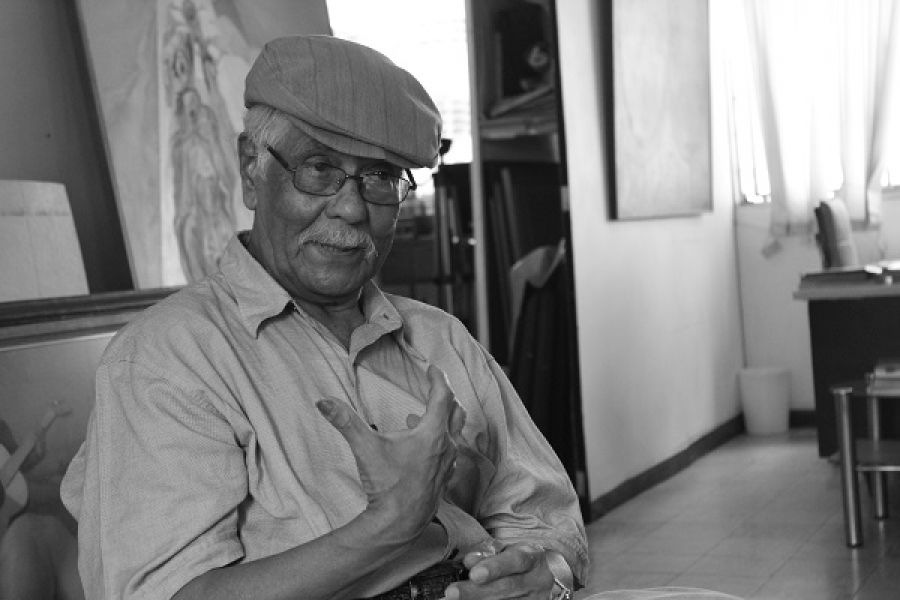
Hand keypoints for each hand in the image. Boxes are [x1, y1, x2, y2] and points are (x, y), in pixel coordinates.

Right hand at [316, 365, 465, 541]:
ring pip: (456, 433)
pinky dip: (441, 441)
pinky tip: (423, 448)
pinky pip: (450, 452)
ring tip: (421, 417)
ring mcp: (448, 463)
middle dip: (446, 395)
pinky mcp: (444, 478)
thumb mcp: (365, 448)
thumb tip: (324, 402)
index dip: (437, 379)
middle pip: (456, 411)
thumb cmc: (387, 485)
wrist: (399, 524)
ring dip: (444, 419)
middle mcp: (446, 446)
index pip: (442, 396)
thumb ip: (345, 421)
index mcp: (432, 432)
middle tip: (435, 386)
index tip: (431, 369)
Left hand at [445, 543, 553, 599]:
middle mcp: (536, 580)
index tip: (474, 574)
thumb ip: (489, 552)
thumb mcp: (509, 548)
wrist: (547, 576)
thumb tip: (469, 561)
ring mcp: (534, 599)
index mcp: (533, 558)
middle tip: (452, 592)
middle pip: (506, 587)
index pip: (516, 561)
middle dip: (476, 590)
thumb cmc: (522, 559)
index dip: (495, 567)